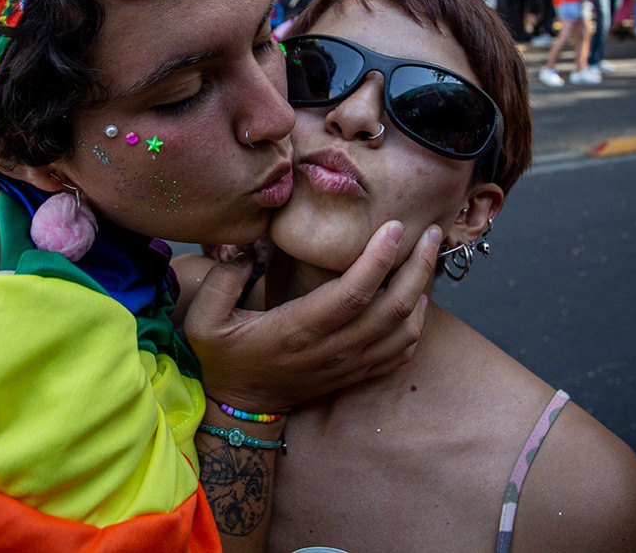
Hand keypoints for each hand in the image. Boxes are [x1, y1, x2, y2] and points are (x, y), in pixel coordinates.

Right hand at [184, 221, 439, 411]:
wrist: (239, 407)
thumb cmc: (223, 357)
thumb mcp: (203, 320)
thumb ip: (222, 279)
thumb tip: (250, 249)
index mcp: (298, 329)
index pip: (352, 294)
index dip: (378, 259)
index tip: (395, 227)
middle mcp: (331, 348)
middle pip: (392, 309)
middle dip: (418, 268)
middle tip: (432, 234)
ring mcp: (347, 364)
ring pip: (404, 331)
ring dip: (423, 293)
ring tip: (428, 257)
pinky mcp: (355, 373)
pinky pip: (401, 353)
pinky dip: (417, 324)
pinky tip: (418, 298)